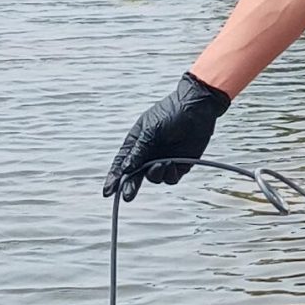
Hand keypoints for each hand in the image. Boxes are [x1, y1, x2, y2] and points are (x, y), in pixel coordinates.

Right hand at [104, 72, 230, 200]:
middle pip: (135, 175)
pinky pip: (170, 178)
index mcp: (137, 143)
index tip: (107, 192)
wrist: (197, 108)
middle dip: (131, 186)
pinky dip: (170, 174)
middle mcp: (148, 154)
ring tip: (162, 163)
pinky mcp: (180, 165)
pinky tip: (172, 164)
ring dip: (155, 173)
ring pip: (154, 178)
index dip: (114, 178)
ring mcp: (163, 160)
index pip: (121, 163)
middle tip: (128, 195)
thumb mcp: (150, 130)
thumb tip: (125, 169)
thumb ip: (138, 151)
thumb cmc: (170, 113)